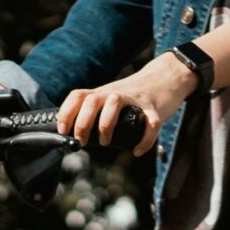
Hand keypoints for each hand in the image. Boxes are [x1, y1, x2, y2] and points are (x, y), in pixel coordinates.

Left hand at [56, 54, 198, 156]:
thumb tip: (78, 137)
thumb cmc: (134, 96)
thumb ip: (97, 113)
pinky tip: (137, 150)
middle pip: (92, 100)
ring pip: (115, 103)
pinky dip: (144, 140)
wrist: (165, 78)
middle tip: (82, 141)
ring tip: (106, 142)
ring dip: (106, 125)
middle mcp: (115, 93)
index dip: (66, 112)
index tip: (63, 130)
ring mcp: (135, 99)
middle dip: (83, 122)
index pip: (78, 96)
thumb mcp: (111, 99)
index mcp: (103, 93)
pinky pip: (150, 123)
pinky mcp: (154, 108)